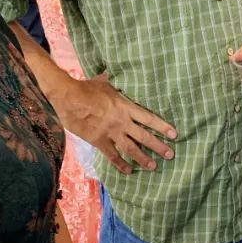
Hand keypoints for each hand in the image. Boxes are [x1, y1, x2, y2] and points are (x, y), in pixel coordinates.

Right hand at [53, 74, 175, 173]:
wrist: (68, 97)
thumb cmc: (87, 87)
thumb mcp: (106, 82)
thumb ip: (117, 82)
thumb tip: (121, 71)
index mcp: (125, 107)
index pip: (149, 118)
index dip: (162, 126)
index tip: (174, 134)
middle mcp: (121, 122)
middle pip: (144, 137)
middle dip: (158, 146)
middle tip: (170, 155)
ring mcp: (110, 133)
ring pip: (130, 149)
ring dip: (143, 158)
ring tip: (153, 166)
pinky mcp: (98, 141)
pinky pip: (112, 156)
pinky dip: (120, 164)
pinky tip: (128, 171)